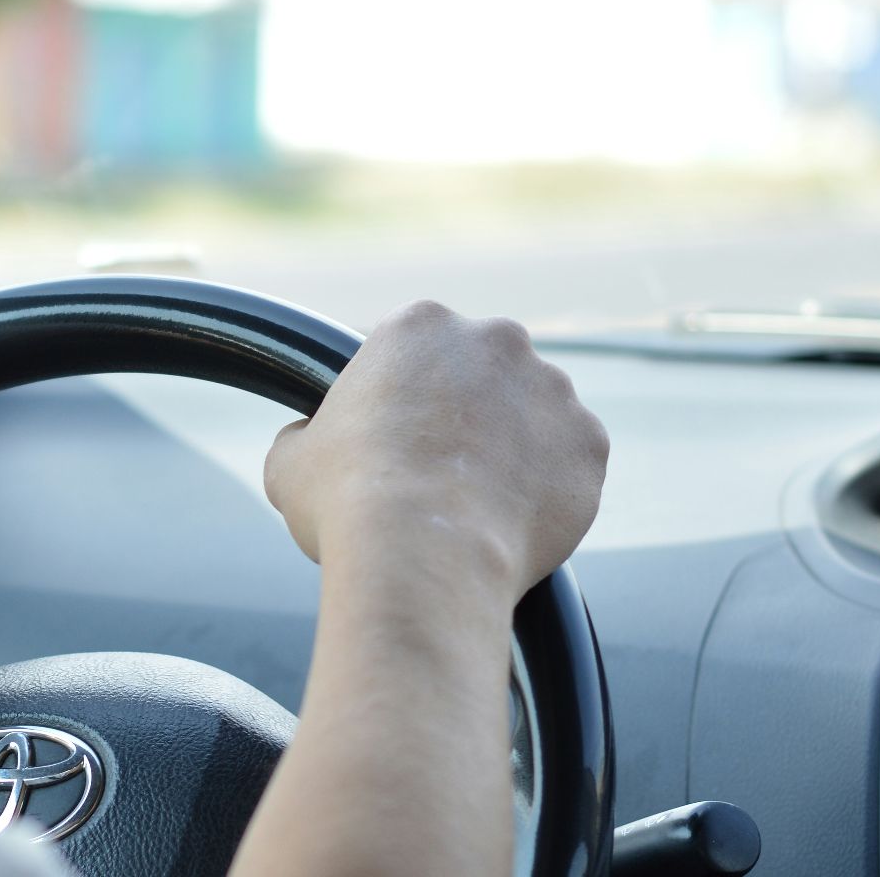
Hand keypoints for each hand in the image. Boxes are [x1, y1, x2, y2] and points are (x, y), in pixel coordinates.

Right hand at [263, 300, 606, 597]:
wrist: (422, 555)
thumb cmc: (348, 501)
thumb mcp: (290, 460)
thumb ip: (305, 435)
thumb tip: (305, 442)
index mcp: (420, 324)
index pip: (414, 347)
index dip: (402, 393)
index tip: (395, 432)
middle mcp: (496, 339)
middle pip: (483, 370)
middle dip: (467, 410)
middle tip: (439, 467)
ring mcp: (552, 389)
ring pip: (533, 414)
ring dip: (514, 446)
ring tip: (479, 504)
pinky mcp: (589, 443)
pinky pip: (570, 461)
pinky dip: (550, 487)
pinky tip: (513, 520)